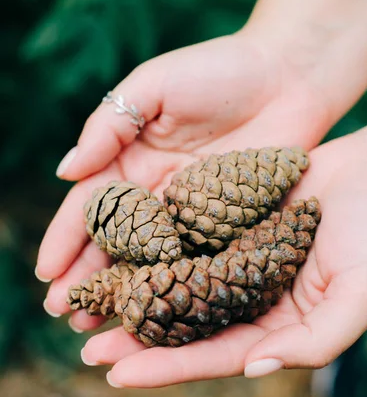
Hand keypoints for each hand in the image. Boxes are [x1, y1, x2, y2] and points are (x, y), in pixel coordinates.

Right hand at [36, 30, 333, 321]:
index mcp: (131, 158)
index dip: (66, 238)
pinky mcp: (229, 224)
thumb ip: (108, 125)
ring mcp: (193, 212)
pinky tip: (160, 312)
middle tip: (65, 314)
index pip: (91, 206)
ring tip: (98, 327)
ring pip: (151, 260)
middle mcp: (157, 191)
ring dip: (125, 292)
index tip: (47, 274)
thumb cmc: (218, 69)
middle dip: (88, 276)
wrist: (289, 74)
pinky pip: (197, 260)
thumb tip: (66, 172)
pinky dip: (176, 287)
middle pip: (115, 242)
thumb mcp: (153, 84)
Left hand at [76, 113, 366, 387]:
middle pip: (189, 326)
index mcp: (281, 326)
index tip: (117, 376)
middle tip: (88, 347)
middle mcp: (256, 298)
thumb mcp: (358, 295)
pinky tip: (124, 253)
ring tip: (93, 305)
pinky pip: (190, 242)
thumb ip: (314, 342)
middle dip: (140, 340)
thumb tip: (253, 369)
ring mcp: (243, 260)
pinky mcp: (235, 226)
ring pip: (181, 285)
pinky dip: (158, 250)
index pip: (216, 355)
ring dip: (140, 296)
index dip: (168, 368)